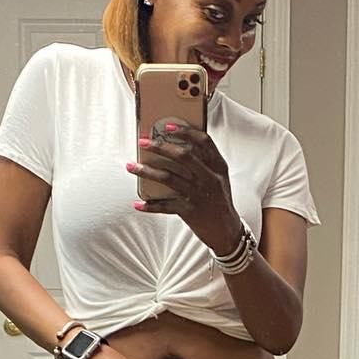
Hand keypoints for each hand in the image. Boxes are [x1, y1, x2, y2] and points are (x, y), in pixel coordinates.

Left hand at [128, 119, 239, 254]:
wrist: (227, 231)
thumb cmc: (220, 202)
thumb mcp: (220, 179)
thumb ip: (207, 163)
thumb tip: (182, 147)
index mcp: (218, 167)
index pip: (203, 142)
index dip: (185, 131)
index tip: (167, 127)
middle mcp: (209, 178)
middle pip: (182, 156)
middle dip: (159, 146)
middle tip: (143, 143)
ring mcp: (198, 194)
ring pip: (168, 178)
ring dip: (146, 171)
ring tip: (131, 166)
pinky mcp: (189, 211)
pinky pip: (165, 206)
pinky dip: (150, 205)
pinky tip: (138, 204)